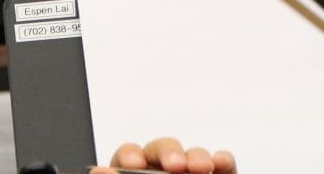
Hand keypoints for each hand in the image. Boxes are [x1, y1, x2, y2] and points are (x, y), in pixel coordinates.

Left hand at [94, 138, 237, 173]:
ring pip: (192, 156)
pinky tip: (219, 163)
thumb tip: (100, 173)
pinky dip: (223, 161)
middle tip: (174, 165)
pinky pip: (222, 166)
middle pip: (161, 151)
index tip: (133, 164)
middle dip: (167, 152)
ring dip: (195, 157)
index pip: (128, 156)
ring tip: (199, 167)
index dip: (129, 155)